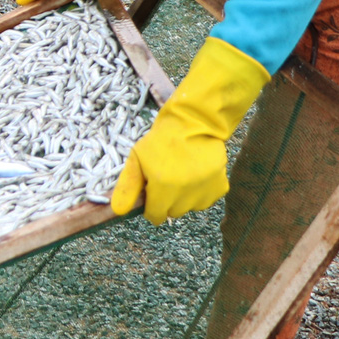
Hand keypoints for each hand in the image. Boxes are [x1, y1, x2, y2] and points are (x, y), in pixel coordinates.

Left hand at [110, 37, 269, 224]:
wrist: (194, 123)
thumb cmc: (161, 141)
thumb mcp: (137, 159)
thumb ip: (127, 186)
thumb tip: (118, 212)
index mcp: (162, 187)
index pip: (155, 215)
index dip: (151, 207)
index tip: (152, 194)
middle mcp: (185, 194)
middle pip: (173, 212)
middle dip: (167, 201)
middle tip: (167, 179)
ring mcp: (204, 191)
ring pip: (190, 208)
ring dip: (185, 198)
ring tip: (183, 174)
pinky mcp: (220, 187)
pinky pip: (207, 200)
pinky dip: (201, 192)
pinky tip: (197, 175)